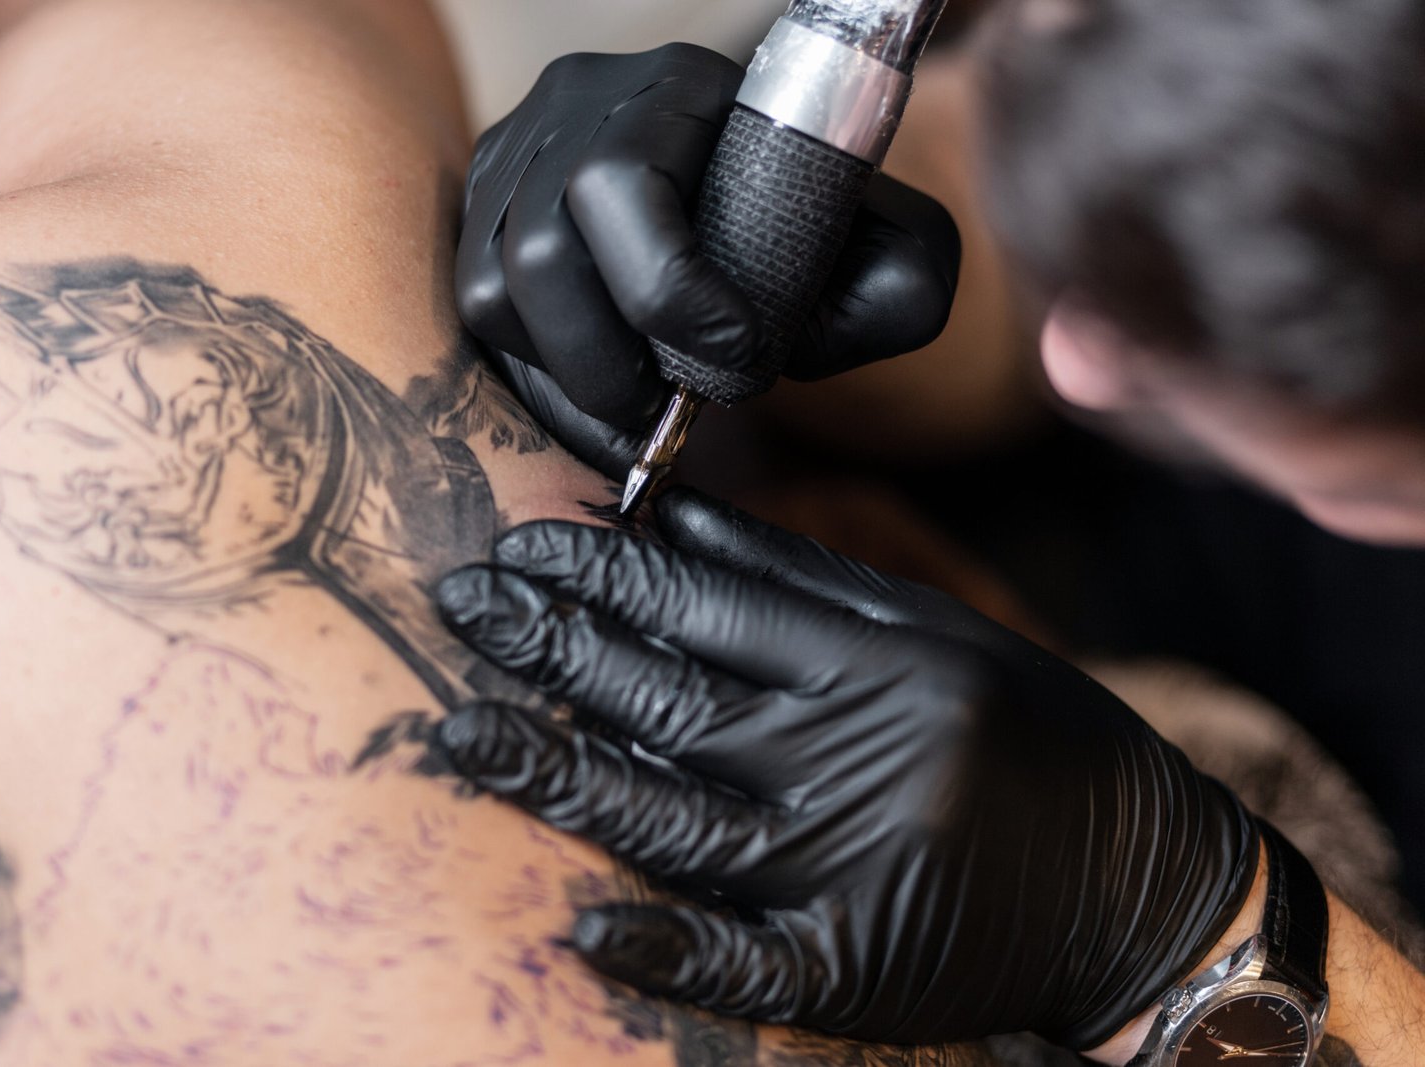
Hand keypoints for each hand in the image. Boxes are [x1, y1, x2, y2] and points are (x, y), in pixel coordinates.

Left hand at [432, 487, 1257, 1048]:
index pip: (712, 604)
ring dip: (558, 775)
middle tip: (465, 605)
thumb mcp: (937, 632)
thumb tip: (666, 514)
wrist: (1145, 885)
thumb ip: (800, 578)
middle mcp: (864, 761)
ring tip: (458, 735)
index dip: (605, 571)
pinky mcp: (862, 968)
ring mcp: (856, 871)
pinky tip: (583, 929)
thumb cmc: (1034, 736)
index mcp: (885, 666)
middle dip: (554, 648)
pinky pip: (747, 963)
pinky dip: (666, 949)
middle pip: (672, 700)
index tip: (523, 545)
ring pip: (676, 820)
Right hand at [456, 44, 959, 451]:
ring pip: (493, 291)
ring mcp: (513, 162)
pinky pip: (471, 312)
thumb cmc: (810, 231)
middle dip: (611, 362)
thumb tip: (851, 325)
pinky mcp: (480, 217)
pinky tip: (597, 402)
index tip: (736, 356)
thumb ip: (901, 283)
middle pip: (543, 250)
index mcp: (676, 89)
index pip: (623, 183)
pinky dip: (534, 377)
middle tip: (670, 413)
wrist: (753, 208)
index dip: (669, 290)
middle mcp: (574, 110)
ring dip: (568, 379)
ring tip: (636, 414)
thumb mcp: (884, 245)